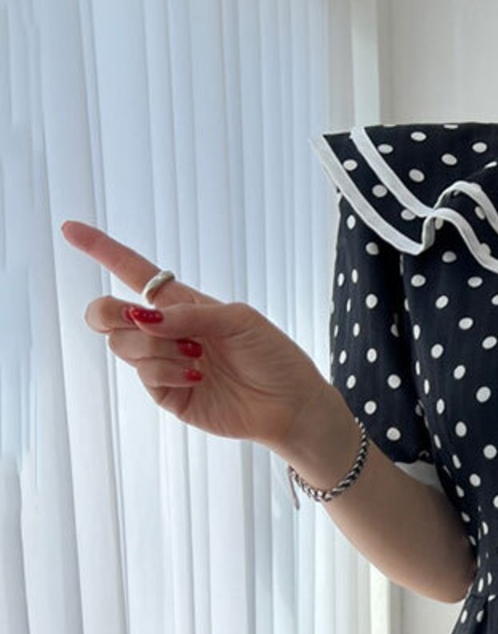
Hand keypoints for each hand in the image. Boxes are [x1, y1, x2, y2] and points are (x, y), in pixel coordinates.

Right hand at [61, 219, 333, 452]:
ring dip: (155, 346)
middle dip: (110, 312)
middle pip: (107, 313)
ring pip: (123, 345)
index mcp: (182, 304)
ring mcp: (164, 364)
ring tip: (197, 355)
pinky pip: (146, 375)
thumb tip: (143, 317)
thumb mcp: (239, 320)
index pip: (133, 272)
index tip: (69, 228)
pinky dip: (168, 369)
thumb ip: (190, 314)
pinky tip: (198, 374)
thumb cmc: (274, 356)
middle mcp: (167, 332)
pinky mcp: (169, 395)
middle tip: (141, 320)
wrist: (292, 405)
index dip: (100, 249)